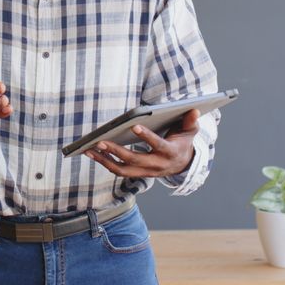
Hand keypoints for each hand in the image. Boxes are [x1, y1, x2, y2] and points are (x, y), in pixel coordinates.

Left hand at [85, 109, 199, 177]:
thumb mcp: (190, 131)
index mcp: (170, 153)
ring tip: (90, 149)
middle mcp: (157, 165)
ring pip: (123, 170)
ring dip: (105, 160)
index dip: (147, 137)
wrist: (183, 163)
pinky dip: (105, 162)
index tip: (134, 125)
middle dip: (117, 151)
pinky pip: (119, 171)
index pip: (158, 145)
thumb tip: (194, 110)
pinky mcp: (137, 174)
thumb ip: (190, 121)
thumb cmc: (183, 141)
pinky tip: (93, 153)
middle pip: (135, 160)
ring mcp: (146, 172)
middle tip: (101, 141)